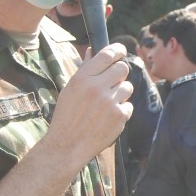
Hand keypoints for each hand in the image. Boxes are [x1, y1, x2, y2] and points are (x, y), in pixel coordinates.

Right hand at [49, 43, 132, 166]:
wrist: (68, 145)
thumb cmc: (67, 116)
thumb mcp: (70, 89)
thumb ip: (85, 70)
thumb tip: (93, 51)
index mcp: (83, 78)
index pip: (107, 55)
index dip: (117, 50)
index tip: (121, 51)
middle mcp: (97, 87)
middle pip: (123, 68)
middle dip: (119, 73)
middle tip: (112, 82)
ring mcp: (110, 102)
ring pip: (127, 87)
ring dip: (121, 93)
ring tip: (106, 103)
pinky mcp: (119, 116)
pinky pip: (128, 105)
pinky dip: (121, 110)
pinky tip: (107, 117)